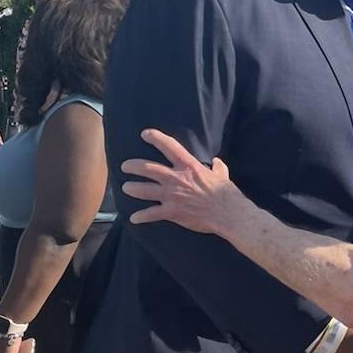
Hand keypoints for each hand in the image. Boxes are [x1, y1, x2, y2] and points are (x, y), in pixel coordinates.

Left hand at [120, 129, 250, 235]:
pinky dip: (141, 216)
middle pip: (148, 168)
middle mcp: (176, 178)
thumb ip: (217, 167)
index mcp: (189, 166)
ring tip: (125, 188)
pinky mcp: (172, 212)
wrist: (228, 213)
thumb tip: (216, 162)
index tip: (145, 134)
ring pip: (144, 189)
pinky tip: (133, 218)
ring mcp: (172, 195)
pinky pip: (151, 214)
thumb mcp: (222, 174)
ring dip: (132, 188)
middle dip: (133, 166)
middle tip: (125, 166)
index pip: (169, 146)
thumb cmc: (226, 193)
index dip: (155, 138)